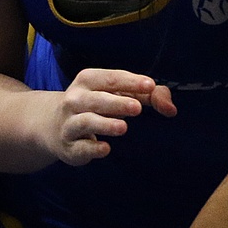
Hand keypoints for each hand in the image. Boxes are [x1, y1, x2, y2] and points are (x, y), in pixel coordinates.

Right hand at [47, 69, 175, 165]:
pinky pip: (80, 147)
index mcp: (88, 80)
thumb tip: (171, 109)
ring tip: (123, 127)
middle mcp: (75, 99)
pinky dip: (92, 148)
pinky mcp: (69, 146)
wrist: (57, 128)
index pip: (111, 79)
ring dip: (104, 124)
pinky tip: (106, 148)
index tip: (150, 86)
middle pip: (96, 99)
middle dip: (117, 103)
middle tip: (137, 108)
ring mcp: (70, 123)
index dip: (130, 81)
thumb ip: (149, 96)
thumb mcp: (120, 94)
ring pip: (85, 121)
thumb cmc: (99, 106)